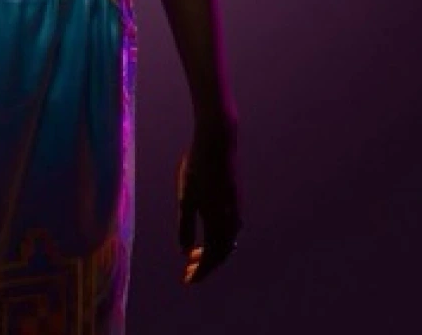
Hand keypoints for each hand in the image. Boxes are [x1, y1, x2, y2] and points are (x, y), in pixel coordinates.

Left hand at [176, 116, 241, 284]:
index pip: (212, 258)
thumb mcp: (185, 197)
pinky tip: (208, 232)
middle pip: (221, 253)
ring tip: (196, 255)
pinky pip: (231, 229)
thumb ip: (185, 226)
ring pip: (227, 242)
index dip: (200, 272)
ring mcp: (237, 210)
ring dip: (212, 252)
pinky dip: (219, 239)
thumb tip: (185, 252)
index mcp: (219, 222)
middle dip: (205, 265)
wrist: (218, 142)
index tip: (187, 280)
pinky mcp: (237, 200)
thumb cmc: (197, 167)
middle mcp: (232, 221)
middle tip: (188, 271)